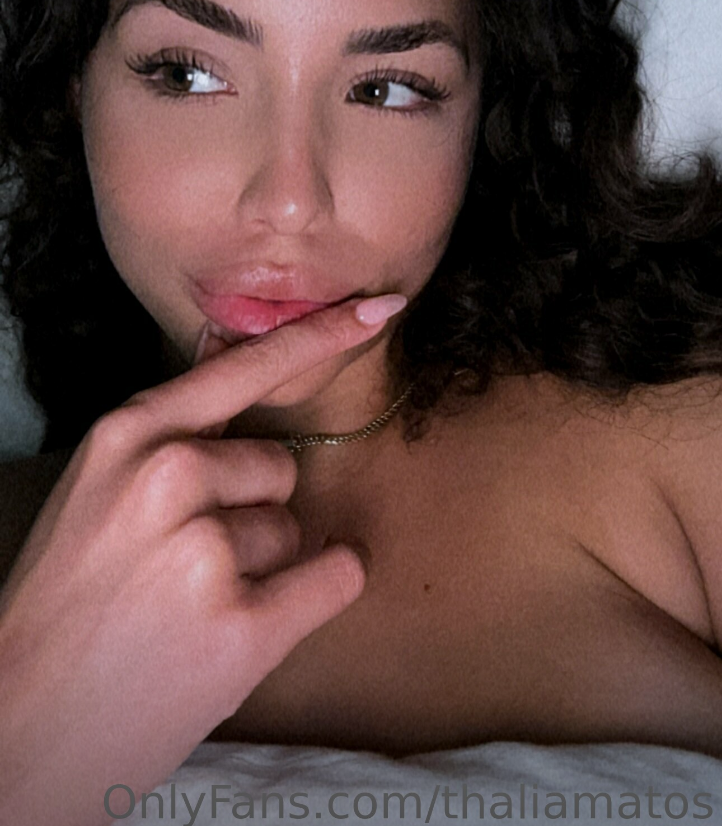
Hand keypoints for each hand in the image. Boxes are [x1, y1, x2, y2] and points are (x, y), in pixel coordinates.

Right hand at [0, 293, 404, 825]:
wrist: (21, 727)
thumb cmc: (66, 604)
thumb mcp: (97, 491)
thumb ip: (168, 428)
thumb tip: (224, 338)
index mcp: (127, 436)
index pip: (243, 366)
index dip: (318, 334)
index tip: (378, 307)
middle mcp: (165, 476)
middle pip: (278, 466)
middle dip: (246, 514)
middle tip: (177, 570)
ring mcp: (201, 551)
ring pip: (295, 527)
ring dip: (261, 568)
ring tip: (188, 608)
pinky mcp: (239, 625)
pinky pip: (335, 575)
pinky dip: (318, 593)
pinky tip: (250, 626)